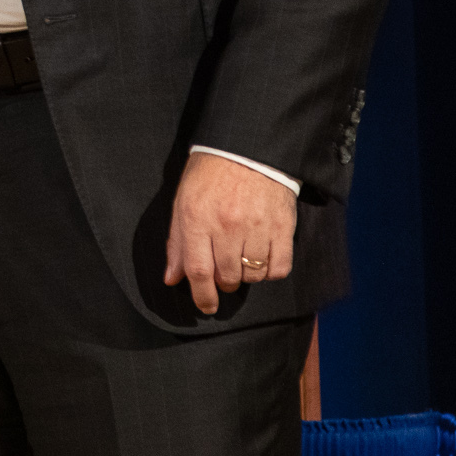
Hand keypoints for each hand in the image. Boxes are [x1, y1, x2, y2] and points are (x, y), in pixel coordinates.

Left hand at [163, 151, 296, 314]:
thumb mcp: (183, 202)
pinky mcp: (283, 227)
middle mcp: (227, 225)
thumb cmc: (210, 175)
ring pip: (252, 275)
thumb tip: (172, 278)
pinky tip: (262, 258)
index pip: (198, 270)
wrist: (247, 149)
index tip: (206, 306)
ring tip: (242, 259)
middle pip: (226, 276)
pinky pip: (279, 268)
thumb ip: (177, 242)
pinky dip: (270, 271)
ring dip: (246, 276)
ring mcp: (257, 227)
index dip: (201, 295)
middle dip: (223, 283)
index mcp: (197, 218)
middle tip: (223, 273)